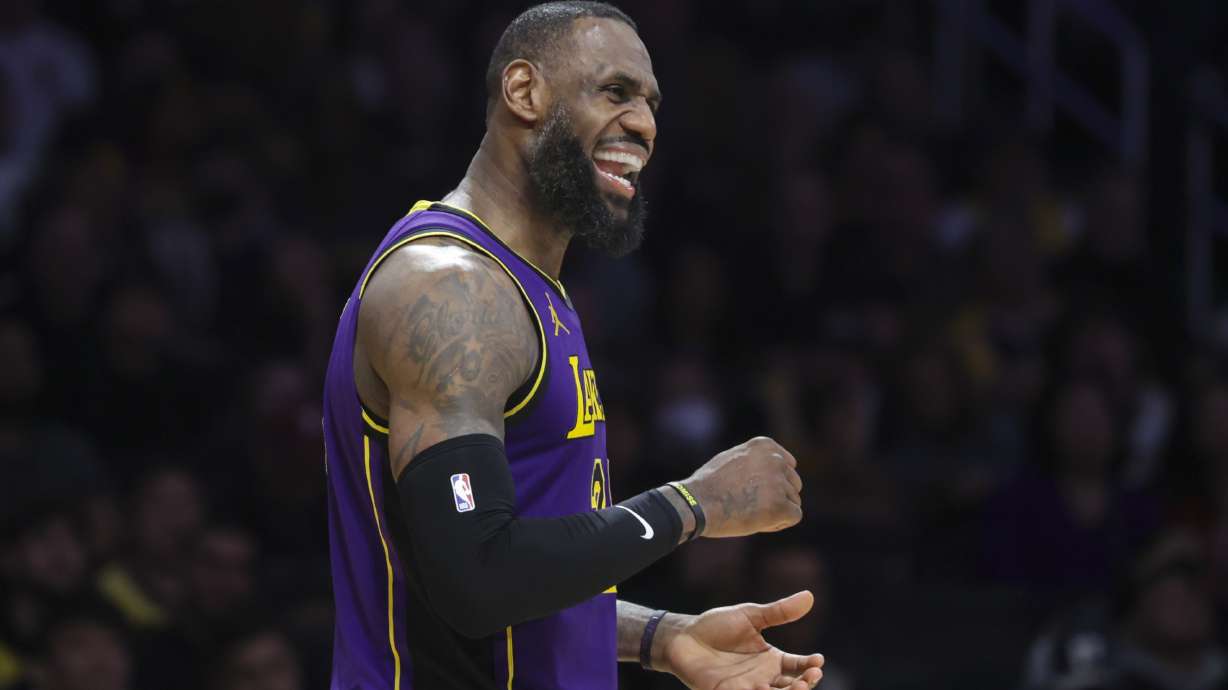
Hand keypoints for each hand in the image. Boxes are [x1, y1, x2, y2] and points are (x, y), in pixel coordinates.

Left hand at [659, 591, 823, 689]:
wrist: (684, 637)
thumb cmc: (716, 626)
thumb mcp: (750, 616)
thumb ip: (778, 612)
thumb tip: (809, 596)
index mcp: (771, 659)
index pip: (798, 666)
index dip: (811, 666)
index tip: (818, 660)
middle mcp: (762, 677)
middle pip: (791, 687)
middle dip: (805, 684)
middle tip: (811, 676)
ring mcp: (746, 688)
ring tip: (797, 687)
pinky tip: (764, 689)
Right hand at [684, 437, 802, 537]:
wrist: (696, 503)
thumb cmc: (709, 486)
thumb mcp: (732, 459)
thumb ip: (755, 460)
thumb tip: (774, 468)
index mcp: (765, 445)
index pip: (788, 465)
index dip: (774, 482)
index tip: (756, 491)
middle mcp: (776, 460)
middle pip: (793, 484)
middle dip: (778, 497)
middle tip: (752, 506)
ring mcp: (779, 482)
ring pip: (793, 501)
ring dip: (776, 511)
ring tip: (750, 513)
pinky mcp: (781, 505)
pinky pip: (794, 516)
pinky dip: (778, 523)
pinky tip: (758, 522)